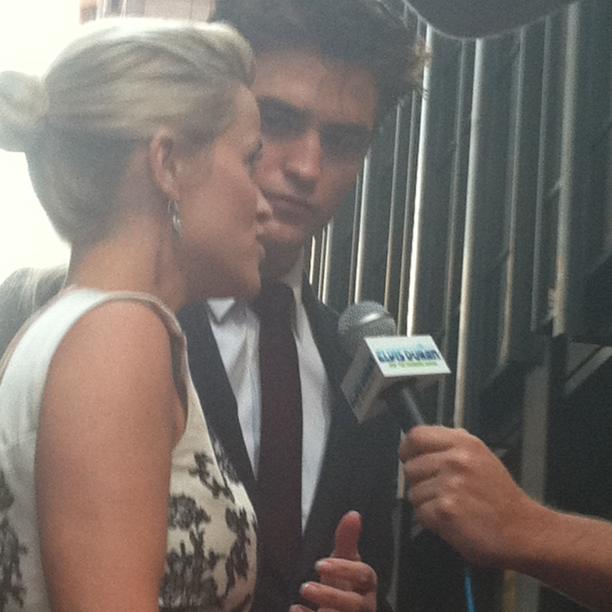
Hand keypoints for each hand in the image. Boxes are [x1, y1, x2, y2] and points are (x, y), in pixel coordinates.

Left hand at [290, 511, 376, 611]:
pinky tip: (296, 610)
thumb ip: (347, 539)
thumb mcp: (345, 561)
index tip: (319, 563)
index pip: (364, 575)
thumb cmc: (345, 584)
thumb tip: (354, 514)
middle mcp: (363, 605)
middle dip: (331, 596)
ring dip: (323, 608)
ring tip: (299, 600)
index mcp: (366, 586)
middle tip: (305, 587)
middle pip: (354, 603)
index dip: (345, 569)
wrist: (344, 611)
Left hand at [400, 425, 540, 566]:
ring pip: (413, 493)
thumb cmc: (499, 495)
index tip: (409, 459)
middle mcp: (455, 460)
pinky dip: (431, 521)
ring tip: (450, 507)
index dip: (407, 449)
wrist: (523, 530)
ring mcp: (450, 485)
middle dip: (419, 482)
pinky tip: (451, 521)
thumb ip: (453, 446)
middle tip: (438, 492)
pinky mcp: (446, 510)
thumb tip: (420, 440)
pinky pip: (420, 513)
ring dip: (426, 504)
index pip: (416, 436)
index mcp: (463, 442)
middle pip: (410, 467)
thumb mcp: (481, 457)